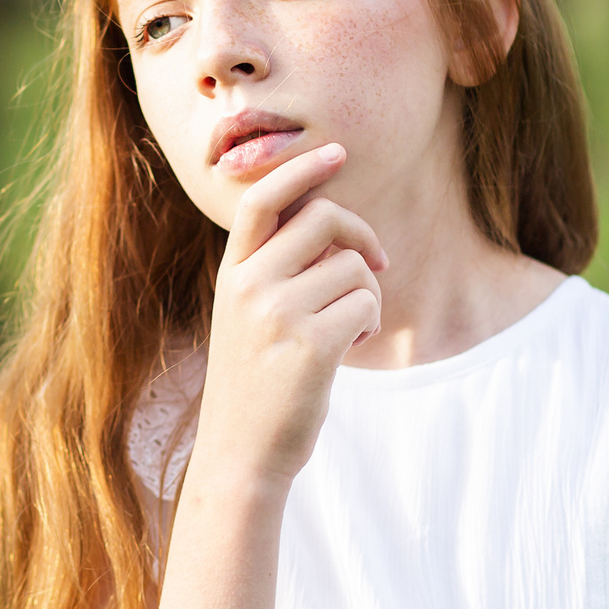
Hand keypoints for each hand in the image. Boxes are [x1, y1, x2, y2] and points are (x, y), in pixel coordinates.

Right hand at [195, 144, 386, 484]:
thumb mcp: (247, 319)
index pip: (264, 199)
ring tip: (353, 327)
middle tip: (376, 263)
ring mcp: (278, 314)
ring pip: (354, 266)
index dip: (303, 168)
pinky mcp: (311, 344)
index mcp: (232, 275)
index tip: (336, 152)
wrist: (241, 455)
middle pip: (323, 218)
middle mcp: (249, 286)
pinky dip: (372, 322)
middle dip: (362, 235)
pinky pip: (366, 303)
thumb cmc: (254, 387)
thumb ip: (275, 272)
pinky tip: (354, 347)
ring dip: (370, 293)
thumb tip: (331, 223)